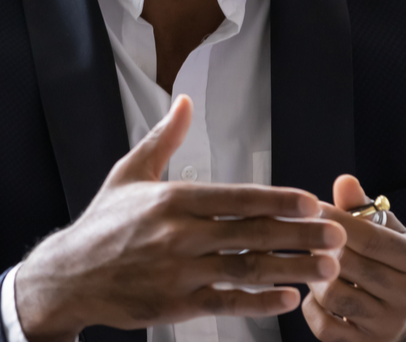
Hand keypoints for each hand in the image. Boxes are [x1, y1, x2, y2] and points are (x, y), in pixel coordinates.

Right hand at [14, 96, 346, 341]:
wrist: (67, 276)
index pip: (236, 198)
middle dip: (299, 234)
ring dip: (291, 268)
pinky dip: (260, 302)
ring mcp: (178, 272)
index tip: (311, 201)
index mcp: (171, 199)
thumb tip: (185, 101)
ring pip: (246, 269)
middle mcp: (178, 235)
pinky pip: (227, 303)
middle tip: (337, 235)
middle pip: (251, 233)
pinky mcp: (176, 305)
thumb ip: (164, 138)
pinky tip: (288, 299)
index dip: (277, 200)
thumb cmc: (101, 224)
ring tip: (327, 269)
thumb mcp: (127, 174)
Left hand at [302, 175, 405, 341]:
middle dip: (320, 246)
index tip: (311, 208)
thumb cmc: (397, 266)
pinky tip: (316, 294)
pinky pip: (326, 327)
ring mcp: (390, 325)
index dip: (335, 220)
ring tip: (312, 264)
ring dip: (314, 276)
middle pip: (349, 265)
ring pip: (334, 295)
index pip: (370, 237)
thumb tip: (344, 181)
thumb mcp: (393, 234)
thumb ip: (365, 209)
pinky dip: (312, 307)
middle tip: (304, 235)